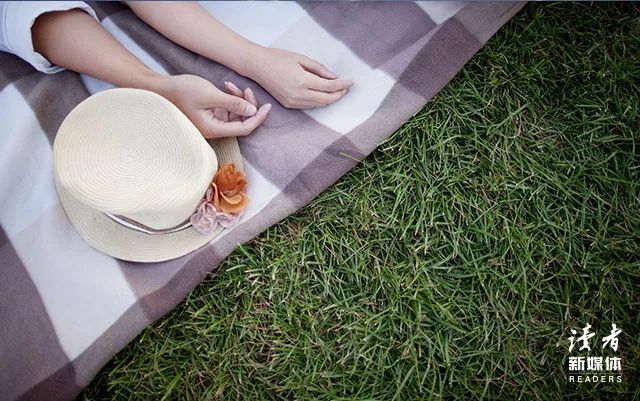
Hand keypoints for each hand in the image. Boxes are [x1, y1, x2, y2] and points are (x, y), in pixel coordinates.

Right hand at [149, 74, 270, 138]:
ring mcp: (211, 122)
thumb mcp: (210, 95)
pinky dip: (229, 98)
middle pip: (241, 121)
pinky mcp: (208, 114)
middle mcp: (213, 129)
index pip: (244, 128)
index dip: (258, 118)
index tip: (268, 106)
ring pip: (234, 114)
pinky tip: (226, 86)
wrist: (159, 88)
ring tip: (231, 85)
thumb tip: (253, 111)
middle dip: (247, 105)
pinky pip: (225, 109)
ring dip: (237, 99)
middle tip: (247, 89)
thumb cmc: (181, 91)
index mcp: (214, 129)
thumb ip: (233, 103)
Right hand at [246, 47, 352, 108]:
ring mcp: (293, 102)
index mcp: (303, 81)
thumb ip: (319, 69)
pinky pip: (308, 106)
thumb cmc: (278, 58)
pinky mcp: (288, 105)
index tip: (351, 82)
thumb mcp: (301, 58)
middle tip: (346, 88)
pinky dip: (318, 102)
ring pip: (318, 105)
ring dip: (329, 99)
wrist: (257, 66)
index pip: (329, 87)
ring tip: (337, 91)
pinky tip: (322, 95)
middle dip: (338, 94)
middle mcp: (298, 94)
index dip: (342, 85)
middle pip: (326, 99)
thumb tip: (334, 77)